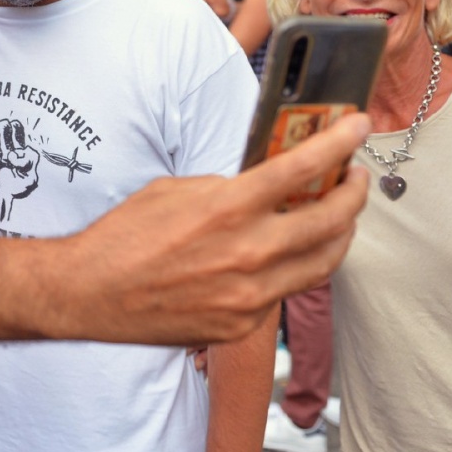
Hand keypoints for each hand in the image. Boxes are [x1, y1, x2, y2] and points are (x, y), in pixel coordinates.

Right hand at [0, 118, 39, 222]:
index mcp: (12, 141)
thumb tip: (12, 154)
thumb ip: (31, 159)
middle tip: (4, 161)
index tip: (15, 155)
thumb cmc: (12, 187)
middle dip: (6, 145)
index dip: (17, 138)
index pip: (15, 125)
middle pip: (3, 123)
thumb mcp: (30, 175)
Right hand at [57, 114, 370, 344]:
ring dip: (339, 236)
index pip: (304, 169)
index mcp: (229, 208)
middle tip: (356, 178)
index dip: (340, 143)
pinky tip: (285, 254)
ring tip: (339, 217)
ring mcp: (250, 295)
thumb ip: (228, 188)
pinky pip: (285, 293)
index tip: (359, 127)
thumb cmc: (125, 236)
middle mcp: (248, 253)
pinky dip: (292, 269)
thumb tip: (266, 183)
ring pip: (321, 264)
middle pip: (331, 222)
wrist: (91, 292)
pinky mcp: (242, 324)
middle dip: (354, 194)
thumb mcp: (176, 190)